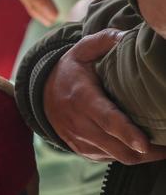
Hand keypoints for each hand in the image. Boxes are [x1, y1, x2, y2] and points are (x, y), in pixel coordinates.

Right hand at [44, 28, 165, 163]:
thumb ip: (105, 40)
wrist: (41, 95)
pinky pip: (112, 159)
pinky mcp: (85, 152)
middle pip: (119, 147)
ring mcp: (81, 141)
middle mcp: (80, 124)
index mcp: (81, 98)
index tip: (144, 142)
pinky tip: (141, 144)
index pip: (106, 119)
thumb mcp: (82, 50)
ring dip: (144, 155)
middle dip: (149, 151)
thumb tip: (130, 36)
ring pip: (120, 157)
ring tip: (162, 145)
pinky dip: (130, 154)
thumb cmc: (69, 71)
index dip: (126, 132)